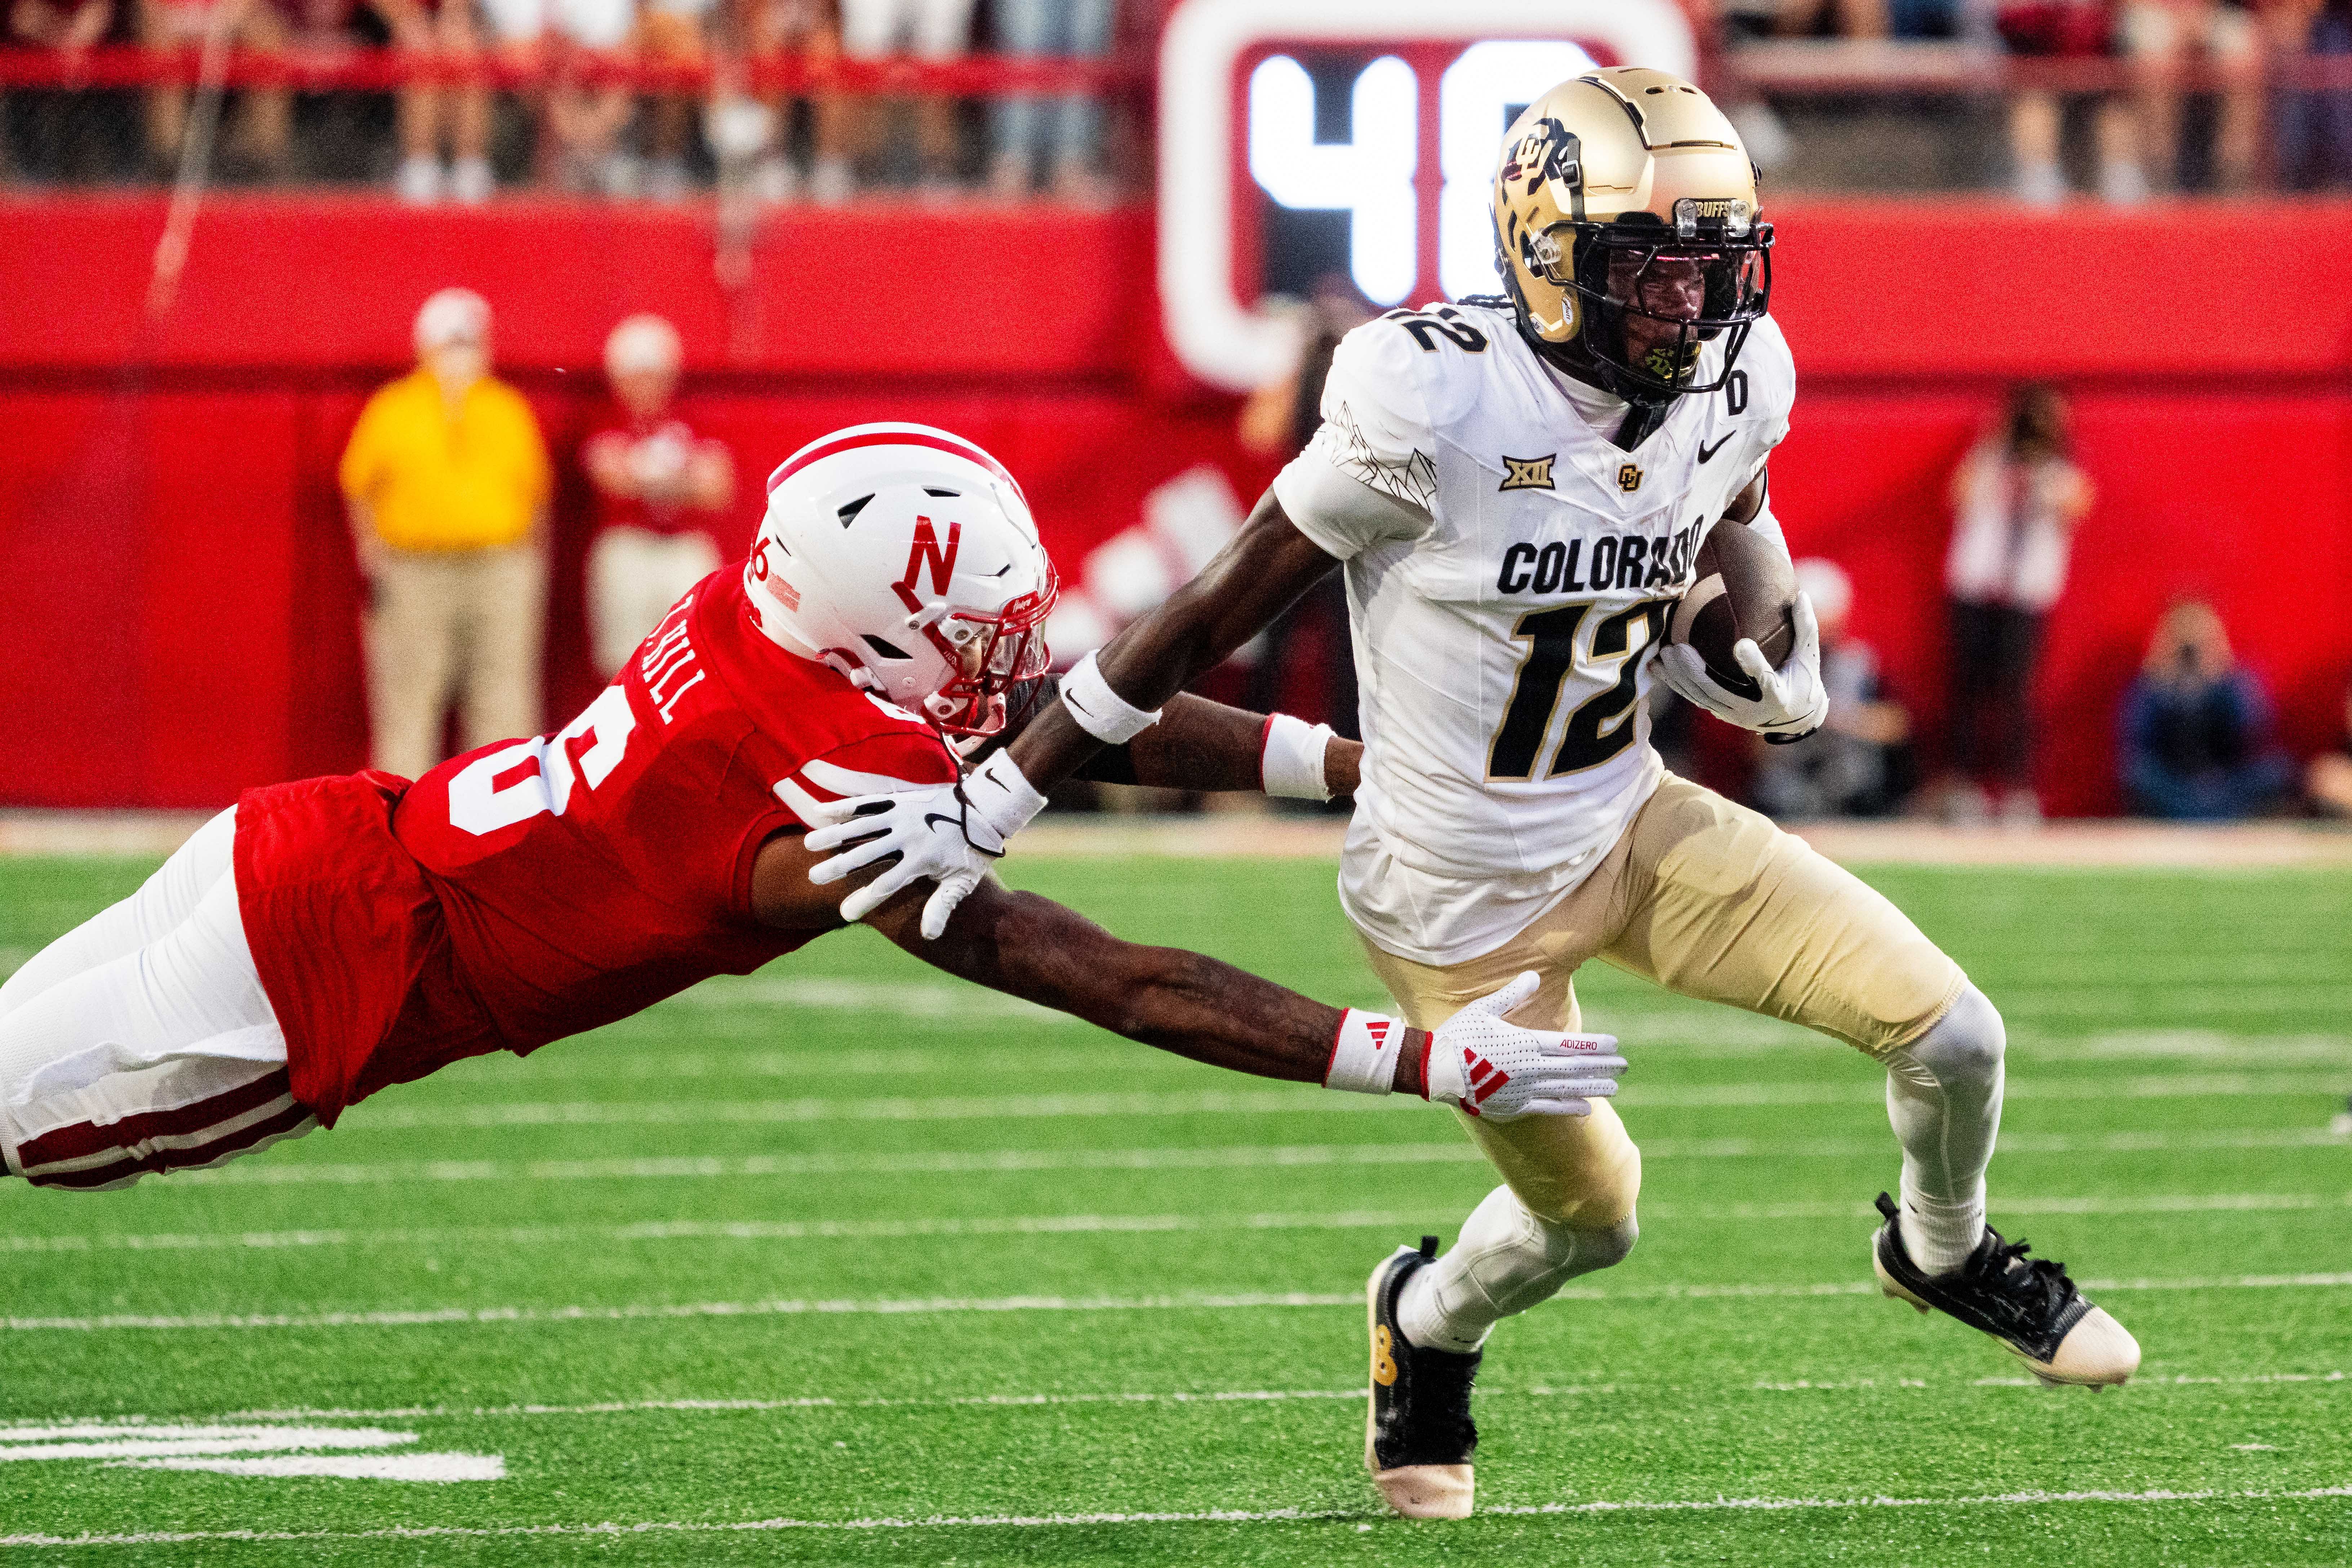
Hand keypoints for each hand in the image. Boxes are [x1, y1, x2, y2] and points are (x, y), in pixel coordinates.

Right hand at [803, 783, 1001, 938]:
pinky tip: (821, 812)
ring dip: (834, 835)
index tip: (845, 913)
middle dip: (838, 867)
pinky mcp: (900, 800)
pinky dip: (844, 807)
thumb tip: (929, 936)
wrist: (985, 809)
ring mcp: (902, 817)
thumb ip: (942, 907)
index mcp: (921, 860)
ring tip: (809, 845)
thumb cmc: (972, 851)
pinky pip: (868, 803)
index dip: (865, 900)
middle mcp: (907, 838)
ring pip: (861, 827)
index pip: (887, 885)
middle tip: (813, 878)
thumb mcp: (962, 883)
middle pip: (865, 855)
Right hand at [1422, 972, 1626, 1119]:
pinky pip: (1548, 1109)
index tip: (1616, 1044)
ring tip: (1614, 1086)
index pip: (1570, 1044)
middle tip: (1625, 1066)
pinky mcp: (1514, 1107)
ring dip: (1593, 1087)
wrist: (1435, 1069)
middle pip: (1574, 1067)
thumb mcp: (1483, 1008)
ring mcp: (1523, 1089)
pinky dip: (1569, 1108)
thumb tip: (1534, 976)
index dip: (1595, 1045)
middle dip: (1602, 1066)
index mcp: (1524, 1041)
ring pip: (1567, 1089)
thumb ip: (1512, 994)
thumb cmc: (1458, 1034)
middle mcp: (1529, 1067)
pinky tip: (1587, 1108)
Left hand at [1654, 592, 1828, 741]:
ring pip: (1701, 697)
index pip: (1765, 678)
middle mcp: (1752, 709)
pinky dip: (1676, 684)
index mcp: (1778, 695)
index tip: (1742, 644)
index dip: (1753, 663)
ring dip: (1679, 677)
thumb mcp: (1808, 657)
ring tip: (1663, 654)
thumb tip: (1802, 595)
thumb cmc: (1804, 681)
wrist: (1795, 718)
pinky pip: (1694, 698)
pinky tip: (1657, 668)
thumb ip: (1804, 627)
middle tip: (1677, 648)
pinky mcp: (1720, 712)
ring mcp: (1733, 714)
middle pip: (1718, 691)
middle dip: (1695, 671)